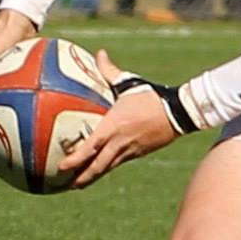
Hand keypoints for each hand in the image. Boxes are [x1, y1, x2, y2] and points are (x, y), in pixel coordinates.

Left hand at [59, 51, 180, 189]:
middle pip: (97, 165)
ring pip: (107, 168)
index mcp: (114, 126)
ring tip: (76, 185)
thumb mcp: (129, 83)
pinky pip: (118, 163)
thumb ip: (110, 71)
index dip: (75, 159)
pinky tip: (99, 170)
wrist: (179, 112)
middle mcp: (120, 142)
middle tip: (64, 184)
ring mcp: (130, 150)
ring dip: (91, 177)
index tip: (61, 166)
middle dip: (80, 177)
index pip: (91, 146)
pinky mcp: (138, 153)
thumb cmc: (152, 96)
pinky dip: (106, 168)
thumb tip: (100, 53)